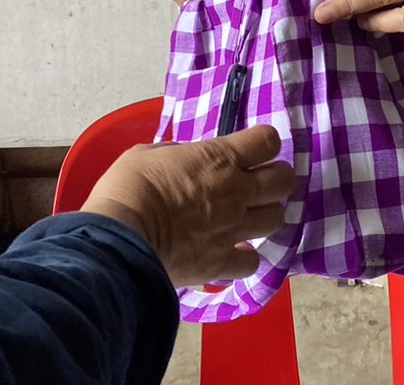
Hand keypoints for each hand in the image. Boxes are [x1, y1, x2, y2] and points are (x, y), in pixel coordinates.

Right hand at [81, 126, 294, 287]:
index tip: (252, 149)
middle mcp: (237, 192)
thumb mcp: (149, 153)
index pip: (268, 141)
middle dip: (275, 179)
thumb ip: (179, 154)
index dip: (263, 143)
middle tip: (257, 183)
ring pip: (276, 219)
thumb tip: (188, 161)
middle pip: (284, 180)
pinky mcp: (222, 263)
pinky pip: (252, 262)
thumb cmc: (129, 188)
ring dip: (264, 215)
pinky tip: (231, 251)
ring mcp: (233, 229)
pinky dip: (245, 256)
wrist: (118, 240)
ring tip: (246, 217)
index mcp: (221, 158)